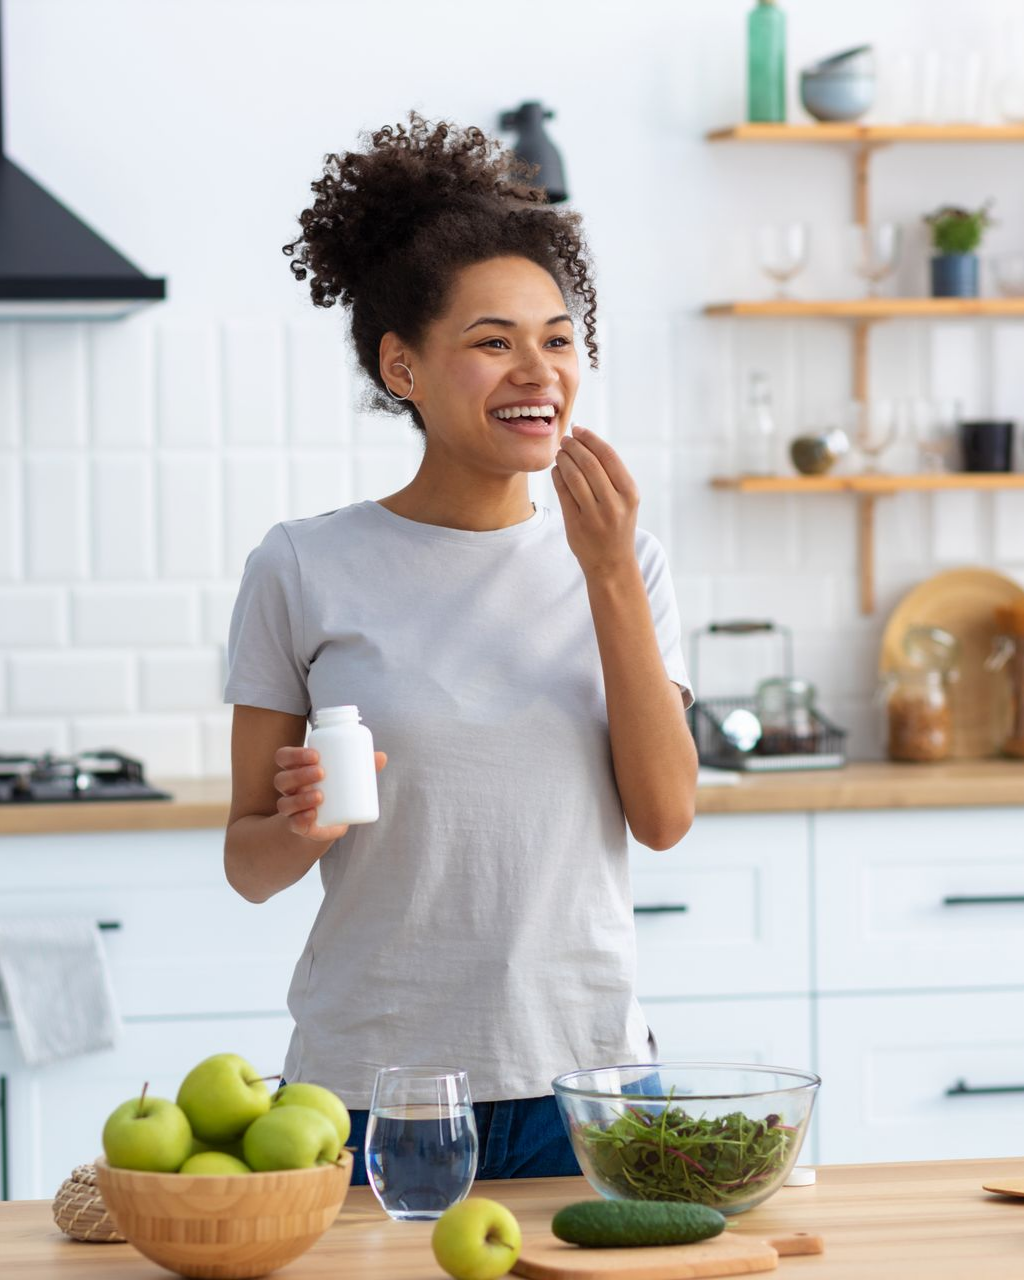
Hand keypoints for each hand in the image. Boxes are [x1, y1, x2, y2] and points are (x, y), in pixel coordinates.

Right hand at [273, 746, 387, 840]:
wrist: (333, 820)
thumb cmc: (337, 789)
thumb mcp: (348, 777)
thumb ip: (363, 766)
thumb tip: (382, 756)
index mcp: (297, 770)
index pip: (284, 757)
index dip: (294, 755)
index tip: (315, 755)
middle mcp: (290, 789)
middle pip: (281, 779)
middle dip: (299, 774)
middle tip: (322, 772)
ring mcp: (292, 808)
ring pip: (284, 803)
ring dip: (300, 798)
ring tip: (320, 796)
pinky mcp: (299, 826)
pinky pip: (292, 824)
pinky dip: (301, 819)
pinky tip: (312, 815)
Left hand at [551, 425, 639, 577]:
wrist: (612, 563)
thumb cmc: (618, 526)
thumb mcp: (625, 501)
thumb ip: (611, 475)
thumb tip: (587, 442)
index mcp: (629, 493)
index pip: (608, 456)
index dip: (591, 439)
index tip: (579, 430)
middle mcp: (614, 504)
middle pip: (589, 463)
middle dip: (573, 446)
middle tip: (565, 439)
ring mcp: (594, 516)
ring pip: (573, 476)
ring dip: (563, 459)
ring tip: (560, 453)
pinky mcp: (576, 525)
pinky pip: (563, 493)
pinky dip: (557, 476)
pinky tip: (556, 470)